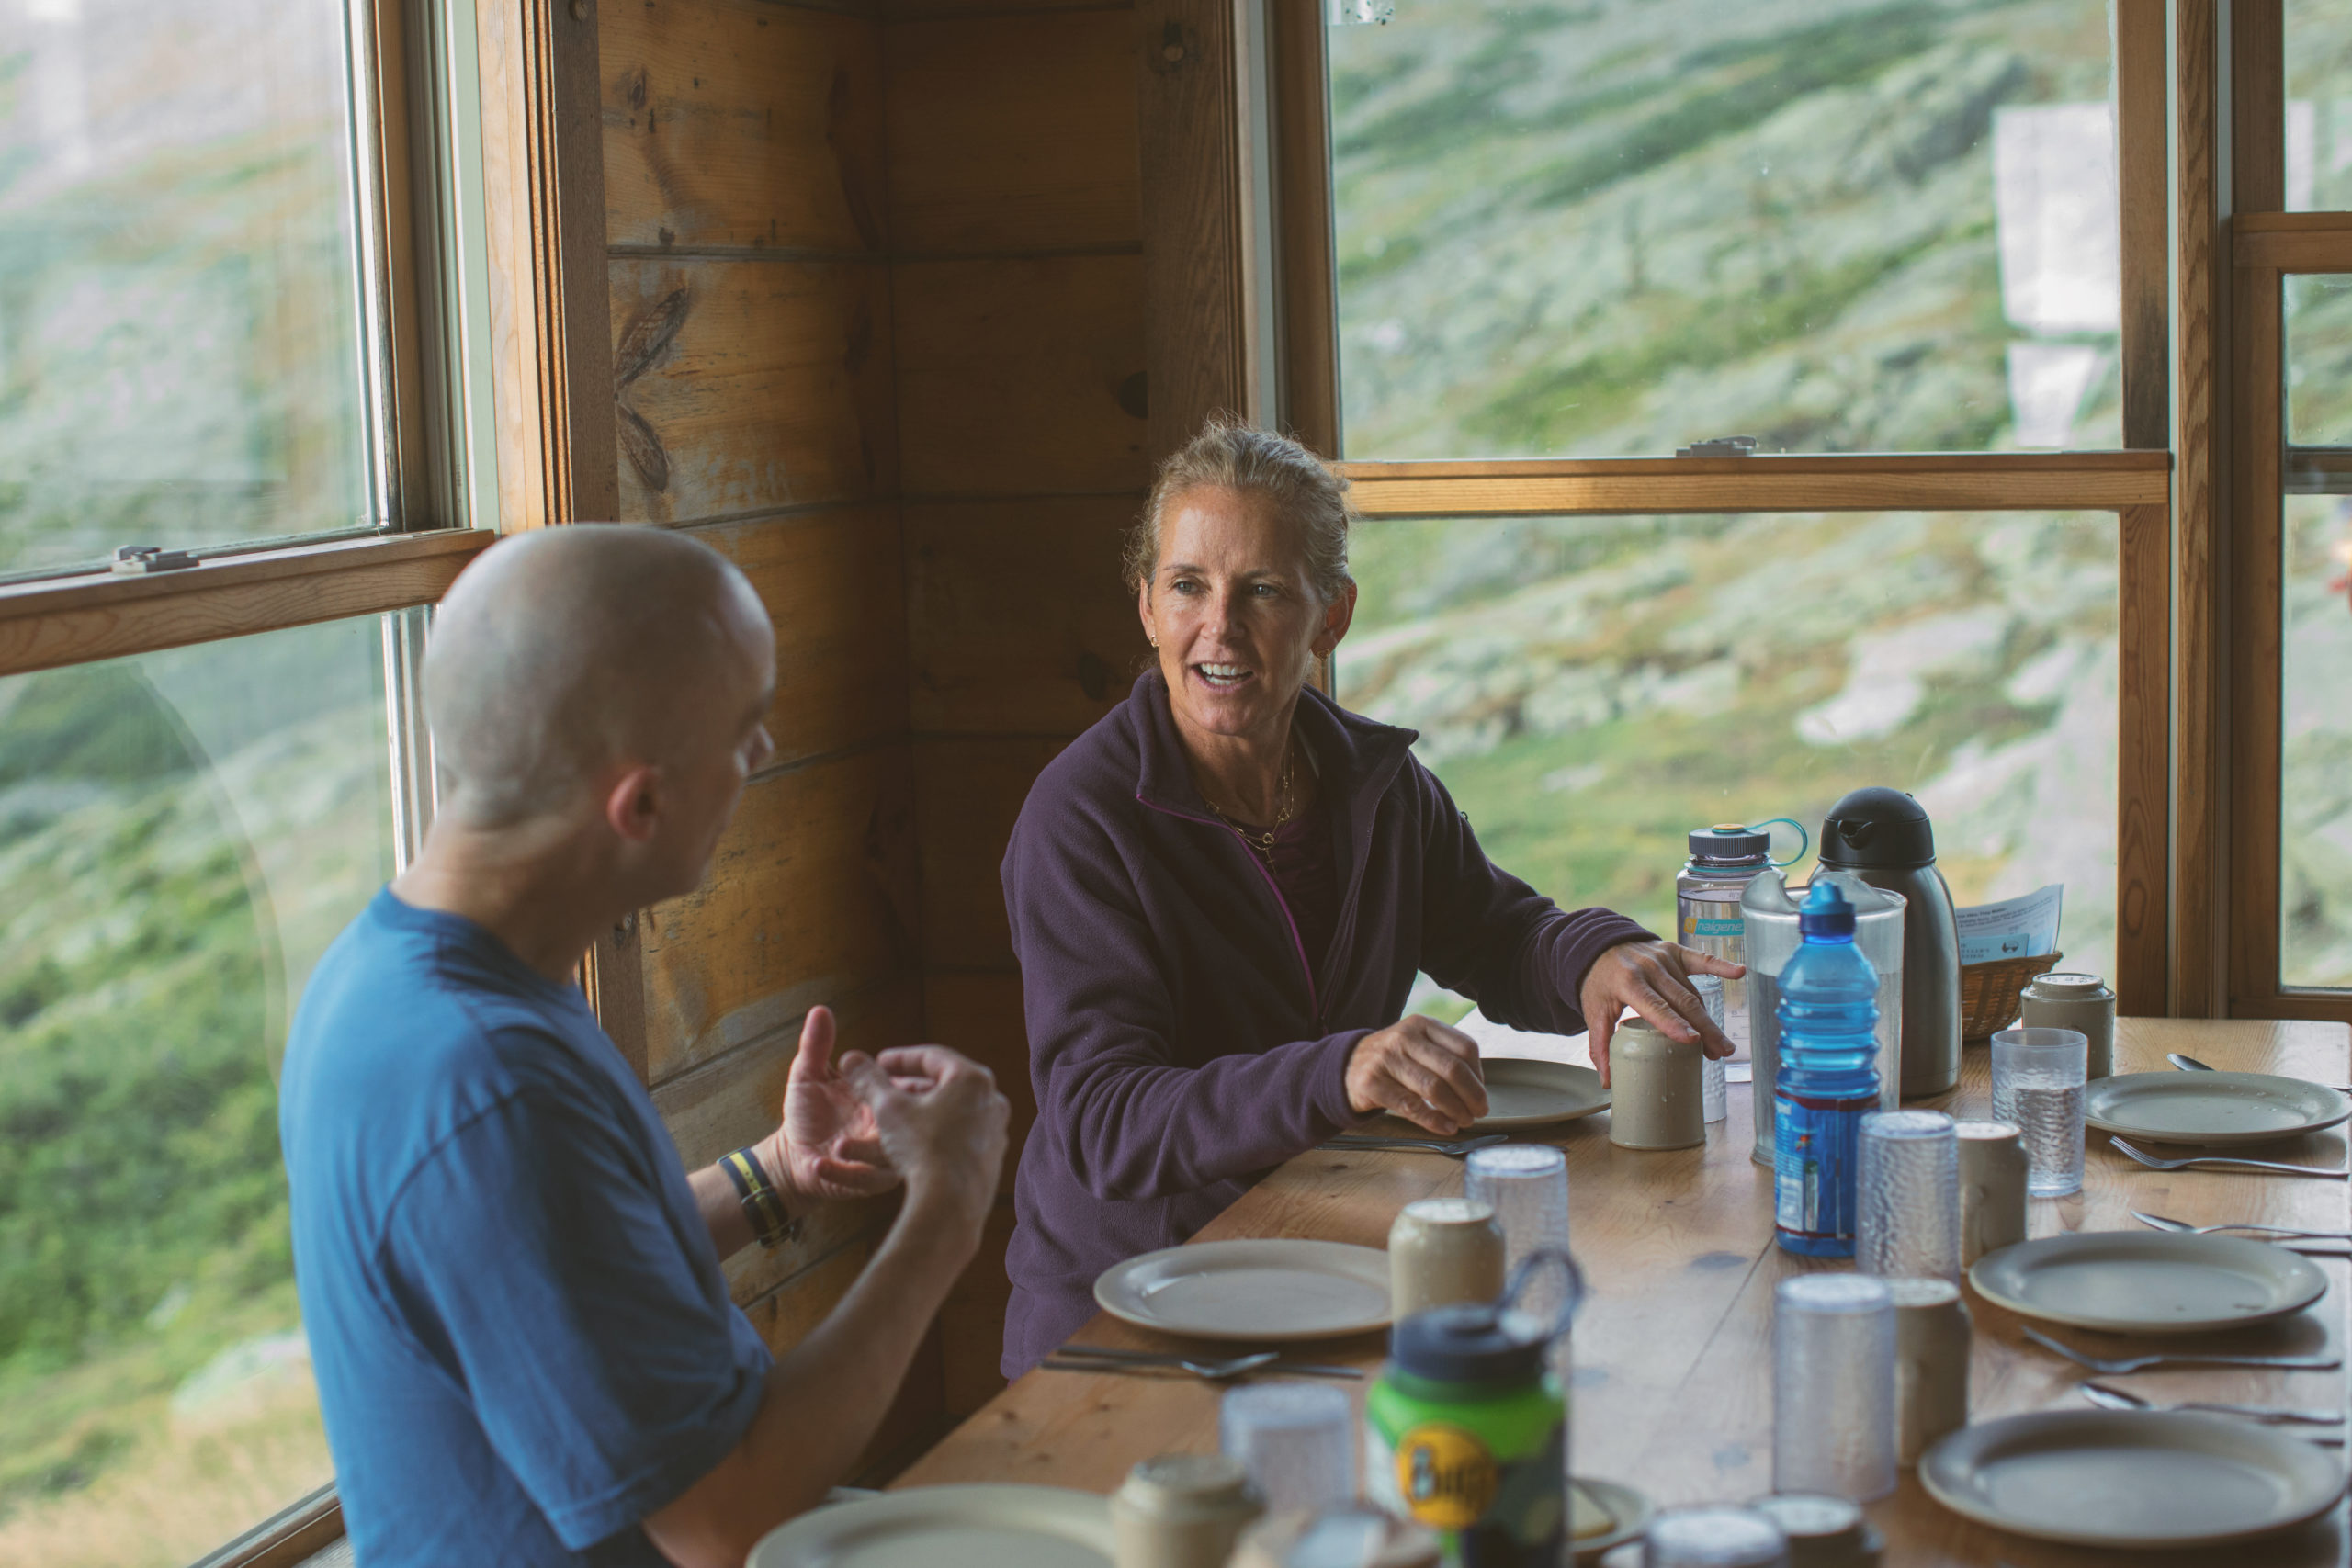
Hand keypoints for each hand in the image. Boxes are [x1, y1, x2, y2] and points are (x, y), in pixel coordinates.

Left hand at [765, 1007, 899, 1202]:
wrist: (792, 1158)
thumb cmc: (806, 1113)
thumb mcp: (809, 1075)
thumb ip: (817, 1045)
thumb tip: (820, 1009)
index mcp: (886, 1100)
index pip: (915, 1087)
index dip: (910, 1081)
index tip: (882, 1075)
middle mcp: (893, 1129)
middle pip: (916, 1123)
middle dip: (901, 1119)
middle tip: (868, 1114)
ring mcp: (885, 1157)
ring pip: (894, 1154)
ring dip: (867, 1150)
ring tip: (836, 1144)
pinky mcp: (869, 1181)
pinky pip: (866, 1179)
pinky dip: (843, 1171)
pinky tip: (819, 1162)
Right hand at [837, 1045, 1008, 1239]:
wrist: (950, 1205)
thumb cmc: (923, 1149)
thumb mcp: (888, 1108)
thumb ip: (869, 1080)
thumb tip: (851, 1058)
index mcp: (973, 1079)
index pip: (931, 1057)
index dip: (899, 1058)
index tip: (878, 1062)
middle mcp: (992, 1102)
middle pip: (945, 1084)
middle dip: (911, 1086)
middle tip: (885, 1091)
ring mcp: (995, 1132)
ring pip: (953, 1112)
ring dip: (923, 1111)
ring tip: (896, 1118)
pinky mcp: (991, 1159)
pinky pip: (961, 1136)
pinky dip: (937, 1133)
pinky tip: (915, 1145)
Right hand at [1344, 1016, 1486, 1135]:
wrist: (1347, 1067)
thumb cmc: (1393, 1061)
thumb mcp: (1417, 1045)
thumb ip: (1445, 1057)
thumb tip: (1478, 1088)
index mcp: (1422, 1025)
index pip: (1465, 1047)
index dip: (1479, 1075)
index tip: (1481, 1094)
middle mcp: (1404, 1037)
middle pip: (1452, 1069)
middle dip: (1473, 1096)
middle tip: (1479, 1112)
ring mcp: (1386, 1058)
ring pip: (1433, 1088)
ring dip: (1456, 1110)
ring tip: (1463, 1121)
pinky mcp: (1371, 1082)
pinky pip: (1411, 1106)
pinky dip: (1433, 1121)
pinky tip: (1445, 1127)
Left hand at [1579, 941, 1745, 1086]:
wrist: (1597, 945)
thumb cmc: (1599, 982)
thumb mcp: (1594, 1011)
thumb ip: (1600, 1046)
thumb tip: (1608, 1082)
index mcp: (1627, 982)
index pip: (1654, 1005)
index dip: (1674, 1023)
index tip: (1693, 1040)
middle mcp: (1649, 968)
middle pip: (1683, 1002)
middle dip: (1704, 1028)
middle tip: (1721, 1052)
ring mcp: (1664, 958)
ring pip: (1693, 992)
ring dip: (1709, 1018)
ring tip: (1720, 1045)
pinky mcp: (1675, 952)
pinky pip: (1700, 960)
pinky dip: (1721, 966)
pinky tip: (1739, 972)